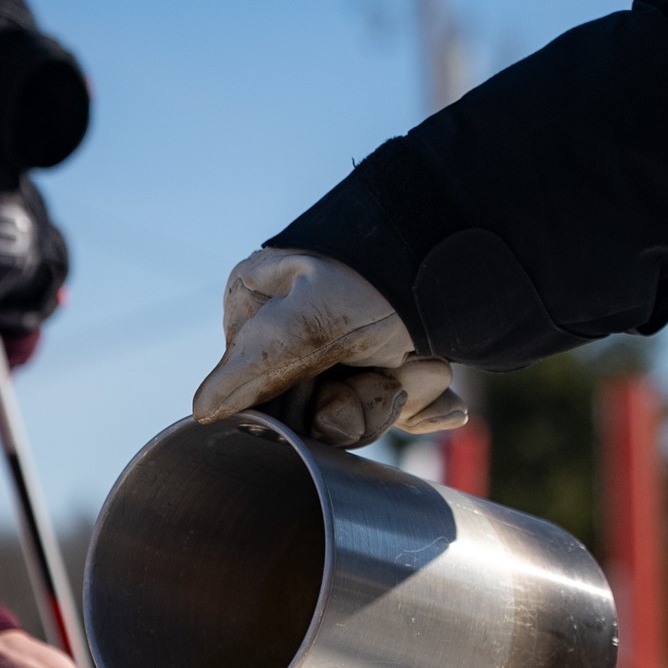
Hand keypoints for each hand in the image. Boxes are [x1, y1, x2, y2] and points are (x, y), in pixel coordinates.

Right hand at [192, 248, 467, 447]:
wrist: (466, 254)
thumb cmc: (376, 278)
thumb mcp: (305, 327)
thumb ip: (251, 372)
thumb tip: (201, 412)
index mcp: (256, 309)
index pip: (257, 394)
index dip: (302, 413)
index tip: (337, 400)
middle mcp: (295, 328)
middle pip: (310, 410)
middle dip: (362, 404)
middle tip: (396, 374)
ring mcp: (345, 345)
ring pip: (358, 413)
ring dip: (399, 395)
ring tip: (427, 362)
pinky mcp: (391, 359)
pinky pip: (398, 410)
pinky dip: (425, 404)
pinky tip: (441, 387)